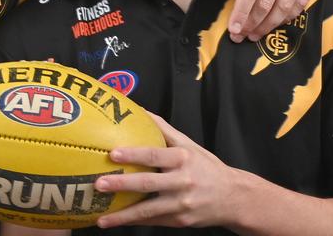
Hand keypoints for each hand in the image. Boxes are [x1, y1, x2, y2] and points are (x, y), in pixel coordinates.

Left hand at [94, 114, 232, 228]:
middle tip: (99, 184)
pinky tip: (115, 223)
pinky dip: (133, 222)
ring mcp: (181, 204)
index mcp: (182, 159)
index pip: (155, 155)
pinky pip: (153, 221)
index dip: (133, 154)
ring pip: (148, 210)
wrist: (232, 197)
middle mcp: (182, 182)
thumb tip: (139, 109)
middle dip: (122, 185)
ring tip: (101, 218)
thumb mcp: (188, 145)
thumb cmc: (205, 167)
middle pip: (148, 183)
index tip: (113, 153)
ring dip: (123, 215)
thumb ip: (163, 130)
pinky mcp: (179, 221)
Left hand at [205, 0, 314, 42]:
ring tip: (256, 34)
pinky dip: (290, 15)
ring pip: (284, 6)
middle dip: (252, 24)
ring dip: (270, 24)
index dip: (241, 13)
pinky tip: (278, 23)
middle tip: (241, 37)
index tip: (234, 30)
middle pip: (266, 3)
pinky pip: (302, 1)